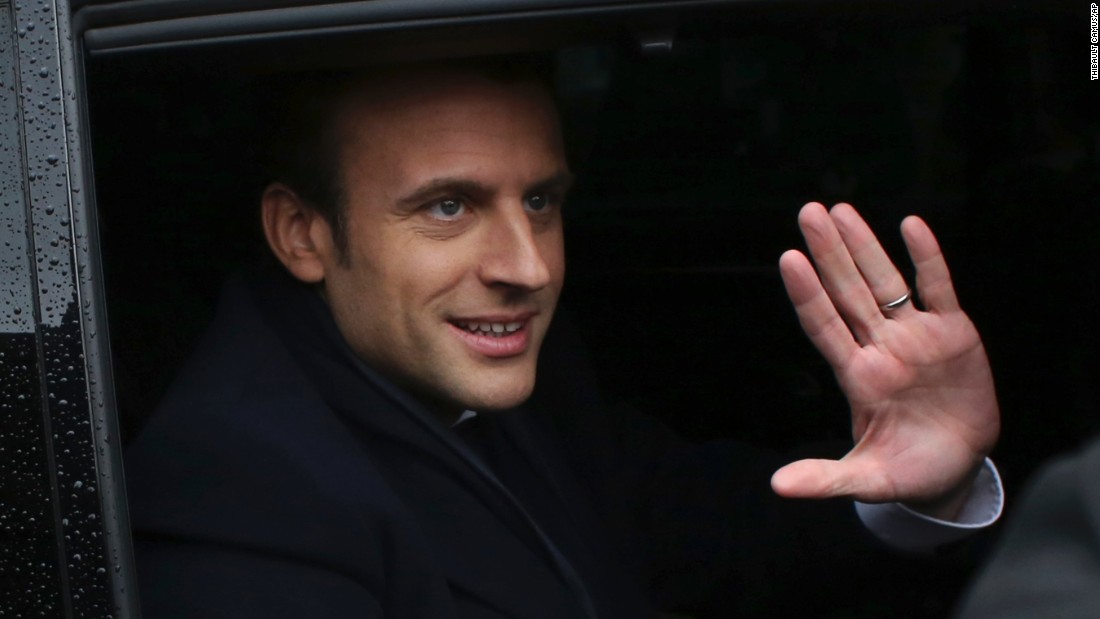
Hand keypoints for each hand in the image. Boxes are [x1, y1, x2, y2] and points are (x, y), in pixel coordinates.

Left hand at [770, 203, 999, 517]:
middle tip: (808, 212)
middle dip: (830, 252)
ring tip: (841, 211)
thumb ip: (825, 478)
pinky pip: (938, 288)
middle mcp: (880, 347)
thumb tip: (778, 487)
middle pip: (848, 291)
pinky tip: (911, 226)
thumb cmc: (909, 470)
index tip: (788, 258)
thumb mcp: (867, 479)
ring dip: (865, 246)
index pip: (824, 325)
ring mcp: (915, 336)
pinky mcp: (954, 333)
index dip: (808, 293)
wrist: (958, 466)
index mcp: (857, 376)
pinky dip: (928, 259)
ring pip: (886, 282)